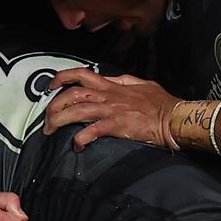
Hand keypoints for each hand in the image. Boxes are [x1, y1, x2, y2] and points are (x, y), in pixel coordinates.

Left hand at [42, 68, 181, 150]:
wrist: (174, 118)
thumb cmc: (162, 103)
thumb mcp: (142, 85)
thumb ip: (124, 82)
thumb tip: (113, 79)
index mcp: (112, 85)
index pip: (82, 74)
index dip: (62, 77)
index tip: (51, 85)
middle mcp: (108, 96)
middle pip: (72, 93)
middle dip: (54, 104)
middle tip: (47, 118)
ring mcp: (111, 110)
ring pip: (77, 110)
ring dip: (60, 120)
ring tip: (51, 131)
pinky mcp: (116, 126)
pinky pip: (92, 131)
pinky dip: (81, 138)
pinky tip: (76, 146)